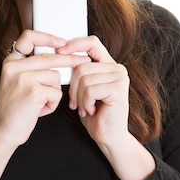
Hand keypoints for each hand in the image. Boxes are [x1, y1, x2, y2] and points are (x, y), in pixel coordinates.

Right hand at [0, 30, 90, 148]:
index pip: (29, 37)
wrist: (3, 131)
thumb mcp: (18, 82)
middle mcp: (15, 66)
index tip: (62, 42)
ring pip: (56, 77)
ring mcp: (23, 78)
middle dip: (70, 60)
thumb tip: (61, 56)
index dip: (47, 37)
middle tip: (84, 62)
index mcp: (11, 61)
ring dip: (54, 92)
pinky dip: (52, 104)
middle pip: (51, 57)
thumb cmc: (15, 108)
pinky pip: (56, 93)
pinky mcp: (34, 92)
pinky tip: (40, 110)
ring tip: (40, 102)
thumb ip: (33, 67)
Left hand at [58, 36, 154, 179]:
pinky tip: (91, 110)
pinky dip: (85, 102)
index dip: (75, 44)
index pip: (92, 42)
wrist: (108, 137)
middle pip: (82, 65)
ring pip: (84, 78)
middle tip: (76, 103)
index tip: (60, 51)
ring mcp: (120, 78)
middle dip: (73, 86)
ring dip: (79, 97)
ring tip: (85, 108)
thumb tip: (60, 55)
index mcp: (108, 65)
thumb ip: (79, 72)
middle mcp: (117, 68)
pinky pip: (90, 90)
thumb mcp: (83, 89)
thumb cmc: (94, 114)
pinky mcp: (118, 89)